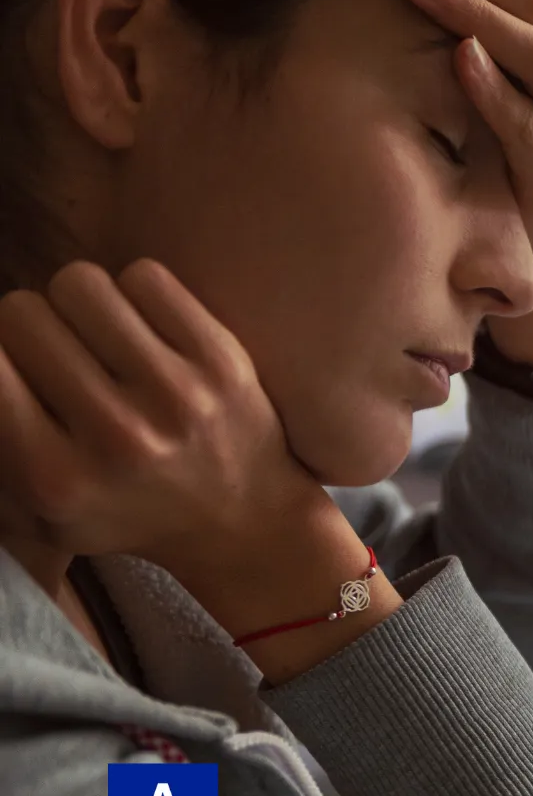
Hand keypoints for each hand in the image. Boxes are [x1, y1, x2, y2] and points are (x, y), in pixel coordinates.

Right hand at [0, 261, 331, 573]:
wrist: (246, 519)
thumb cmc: (127, 508)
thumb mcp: (38, 510)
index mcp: (54, 477)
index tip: (12, 363)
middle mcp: (115, 435)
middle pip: (22, 312)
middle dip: (28, 326)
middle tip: (55, 352)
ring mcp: (174, 394)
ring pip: (79, 283)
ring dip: (79, 304)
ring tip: (96, 337)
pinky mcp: (223, 359)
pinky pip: (144, 276)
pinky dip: (134, 293)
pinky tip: (143, 329)